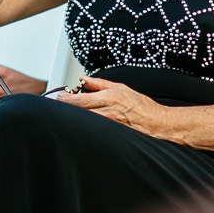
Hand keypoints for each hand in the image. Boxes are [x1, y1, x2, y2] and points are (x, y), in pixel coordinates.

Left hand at [53, 75, 167, 135]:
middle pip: (78, 112)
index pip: (80, 100)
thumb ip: (100, 83)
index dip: (66, 99)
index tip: (59, 96)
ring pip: (83, 120)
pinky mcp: (108, 133)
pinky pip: (91, 127)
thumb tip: (84, 78)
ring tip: (70, 110)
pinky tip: (83, 120)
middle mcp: (106, 112)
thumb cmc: (140, 105)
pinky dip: (84, 123)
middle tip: (61, 103)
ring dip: (74, 115)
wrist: (153, 122)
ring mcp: (107, 124)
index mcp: (109, 98)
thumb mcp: (120, 87)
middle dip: (67, 108)